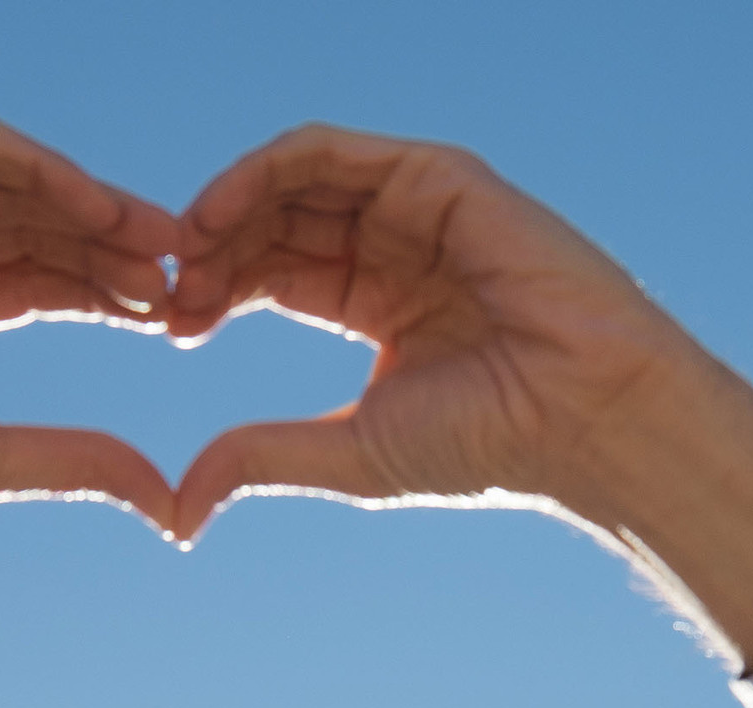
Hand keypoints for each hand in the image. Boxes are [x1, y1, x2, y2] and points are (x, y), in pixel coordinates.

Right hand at [0, 119, 182, 547]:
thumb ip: (76, 462)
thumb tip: (171, 504)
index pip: (39, 280)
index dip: (107, 290)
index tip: (175, 313)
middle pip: (34, 230)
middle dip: (112, 246)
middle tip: (185, 270)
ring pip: (12, 187)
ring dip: (91, 207)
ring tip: (155, 240)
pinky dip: (42, 171)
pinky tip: (98, 206)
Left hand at [166, 125, 705, 539]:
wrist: (584, 421)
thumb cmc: (490, 444)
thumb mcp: (349, 450)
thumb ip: (261, 456)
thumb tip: (178, 509)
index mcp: (381, 304)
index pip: (275, 273)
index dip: (217, 290)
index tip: (172, 326)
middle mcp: (398, 249)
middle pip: (278, 223)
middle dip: (214, 249)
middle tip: (169, 288)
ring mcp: (421, 209)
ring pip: (298, 180)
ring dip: (230, 205)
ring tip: (187, 246)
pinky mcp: (441, 178)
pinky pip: (335, 152)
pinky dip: (268, 169)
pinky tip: (223, 211)